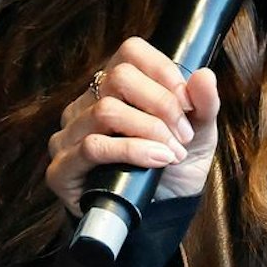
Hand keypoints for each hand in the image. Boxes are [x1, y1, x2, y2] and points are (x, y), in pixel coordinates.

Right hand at [44, 37, 221, 211]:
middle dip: (162, 105)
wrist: (160, 214)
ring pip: (106, 111)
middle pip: (119, 77)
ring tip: (173, 153)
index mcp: (115, 87)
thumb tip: (204, 76)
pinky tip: (156, 162)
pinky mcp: (62, 168)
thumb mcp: (199, 134)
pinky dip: (131, 152)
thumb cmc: (173, 167)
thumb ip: (203, 104)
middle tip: (183, 135)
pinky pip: (92, 147)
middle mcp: (87, 104)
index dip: (164, 72)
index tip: (188, 103)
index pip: (130, 52)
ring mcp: (69, 135)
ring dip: (149, 132)